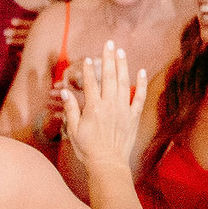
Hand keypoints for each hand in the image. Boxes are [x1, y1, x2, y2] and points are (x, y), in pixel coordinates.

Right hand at [58, 40, 146, 173]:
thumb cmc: (88, 150)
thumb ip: (71, 110)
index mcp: (93, 108)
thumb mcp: (73, 130)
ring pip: (124, 83)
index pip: (91, 83)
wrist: (108, 165)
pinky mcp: (133, 117)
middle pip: (109, 77)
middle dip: (108, 58)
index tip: (87, 58)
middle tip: (109, 43)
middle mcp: (110, 105)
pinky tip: (141, 71)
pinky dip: (141, 84)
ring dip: (122, 65)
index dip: (88, 70)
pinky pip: (140, 98)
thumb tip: (66, 93)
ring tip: (121, 52)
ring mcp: (123, 110)